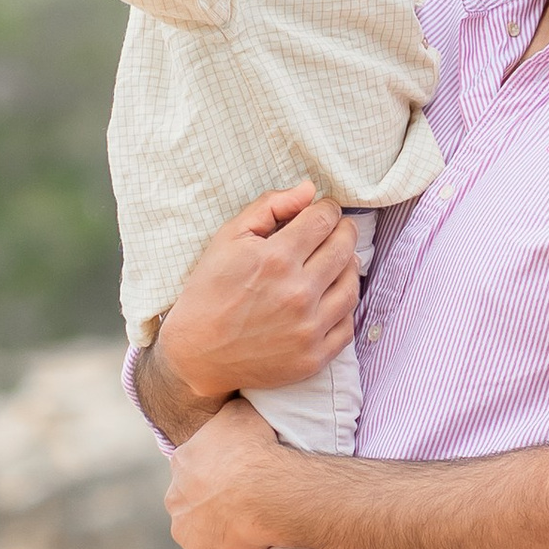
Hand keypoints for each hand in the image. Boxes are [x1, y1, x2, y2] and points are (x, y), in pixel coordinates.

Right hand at [141, 185, 360, 433]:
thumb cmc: (210, 291)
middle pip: (344, 248)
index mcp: (276, 259)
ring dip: (348, 266)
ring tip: (336, 261)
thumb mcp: (228, 238)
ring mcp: (308, 328)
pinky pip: (348, 325)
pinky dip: (344, 307)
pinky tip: (331, 297)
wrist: (197, 354)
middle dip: (343, 231)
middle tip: (336, 230)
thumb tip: (309, 190)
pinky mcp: (313, 357)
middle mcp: (298, 293)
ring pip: (351, 285)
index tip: (323, 211)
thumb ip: (269, 206)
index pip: (324, 220)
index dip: (326, 209)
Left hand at [165, 398, 303, 548]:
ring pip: (196, 531)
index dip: (214, 473)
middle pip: (189, 501)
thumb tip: (226, 400)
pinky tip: (246, 547)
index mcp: (182, 462)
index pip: (193, 468)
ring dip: (214, 530)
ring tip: (244, 527)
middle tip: (240, 502)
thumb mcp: (239, 413)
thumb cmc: (255, 449)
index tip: (235, 476)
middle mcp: (174, 497)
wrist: (264, 491)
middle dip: (209, 503)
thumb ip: (226, 412)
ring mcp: (184, 531)